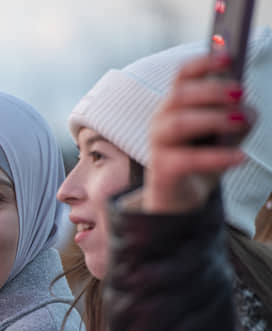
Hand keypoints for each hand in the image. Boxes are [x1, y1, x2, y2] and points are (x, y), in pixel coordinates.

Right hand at [144, 54, 252, 213]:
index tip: (228, 56)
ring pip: (179, 123)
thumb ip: (235, 117)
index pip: (181, 76)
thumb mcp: (223, 134)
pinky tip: (240, 157)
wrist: (180, 200)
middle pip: (180, 95)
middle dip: (212, 90)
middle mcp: (161, 121)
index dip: (203, 63)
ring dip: (214, 118)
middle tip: (241, 92)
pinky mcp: (162, 171)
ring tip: (241, 122)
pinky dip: (216, 158)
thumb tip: (246, 111)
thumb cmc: (201, 161)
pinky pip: (187, 159)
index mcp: (174, 106)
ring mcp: (157, 146)